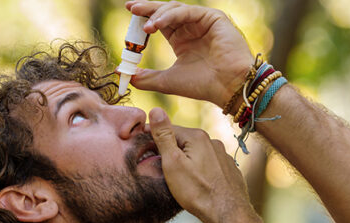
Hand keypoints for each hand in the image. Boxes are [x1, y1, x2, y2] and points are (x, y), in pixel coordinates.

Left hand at [125, 0, 253, 106]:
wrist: (228, 87)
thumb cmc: (202, 85)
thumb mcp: (167, 81)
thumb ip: (146, 77)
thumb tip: (122, 75)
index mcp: (182, 40)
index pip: (159, 23)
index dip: (144, 18)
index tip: (129, 14)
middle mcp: (192, 28)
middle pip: (165, 12)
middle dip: (147, 9)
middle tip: (130, 8)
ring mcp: (203, 21)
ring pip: (175, 9)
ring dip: (157, 15)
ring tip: (145, 27)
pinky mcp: (213, 17)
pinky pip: (187, 12)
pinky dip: (170, 16)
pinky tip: (157, 24)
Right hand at [147, 107, 252, 222]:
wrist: (228, 214)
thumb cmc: (197, 191)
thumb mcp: (173, 163)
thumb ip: (164, 136)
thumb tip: (155, 109)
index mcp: (197, 136)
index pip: (168, 129)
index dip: (152, 137)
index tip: (140, 144)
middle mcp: (212, 142)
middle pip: (183, 141)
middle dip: (169, 149)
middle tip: (154, 163)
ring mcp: (222, 156)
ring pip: (196, 153)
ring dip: (184, 159)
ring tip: (174, 175)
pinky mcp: (228, 170)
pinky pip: (207, 164)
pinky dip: (198, 169)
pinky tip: (194, 181)